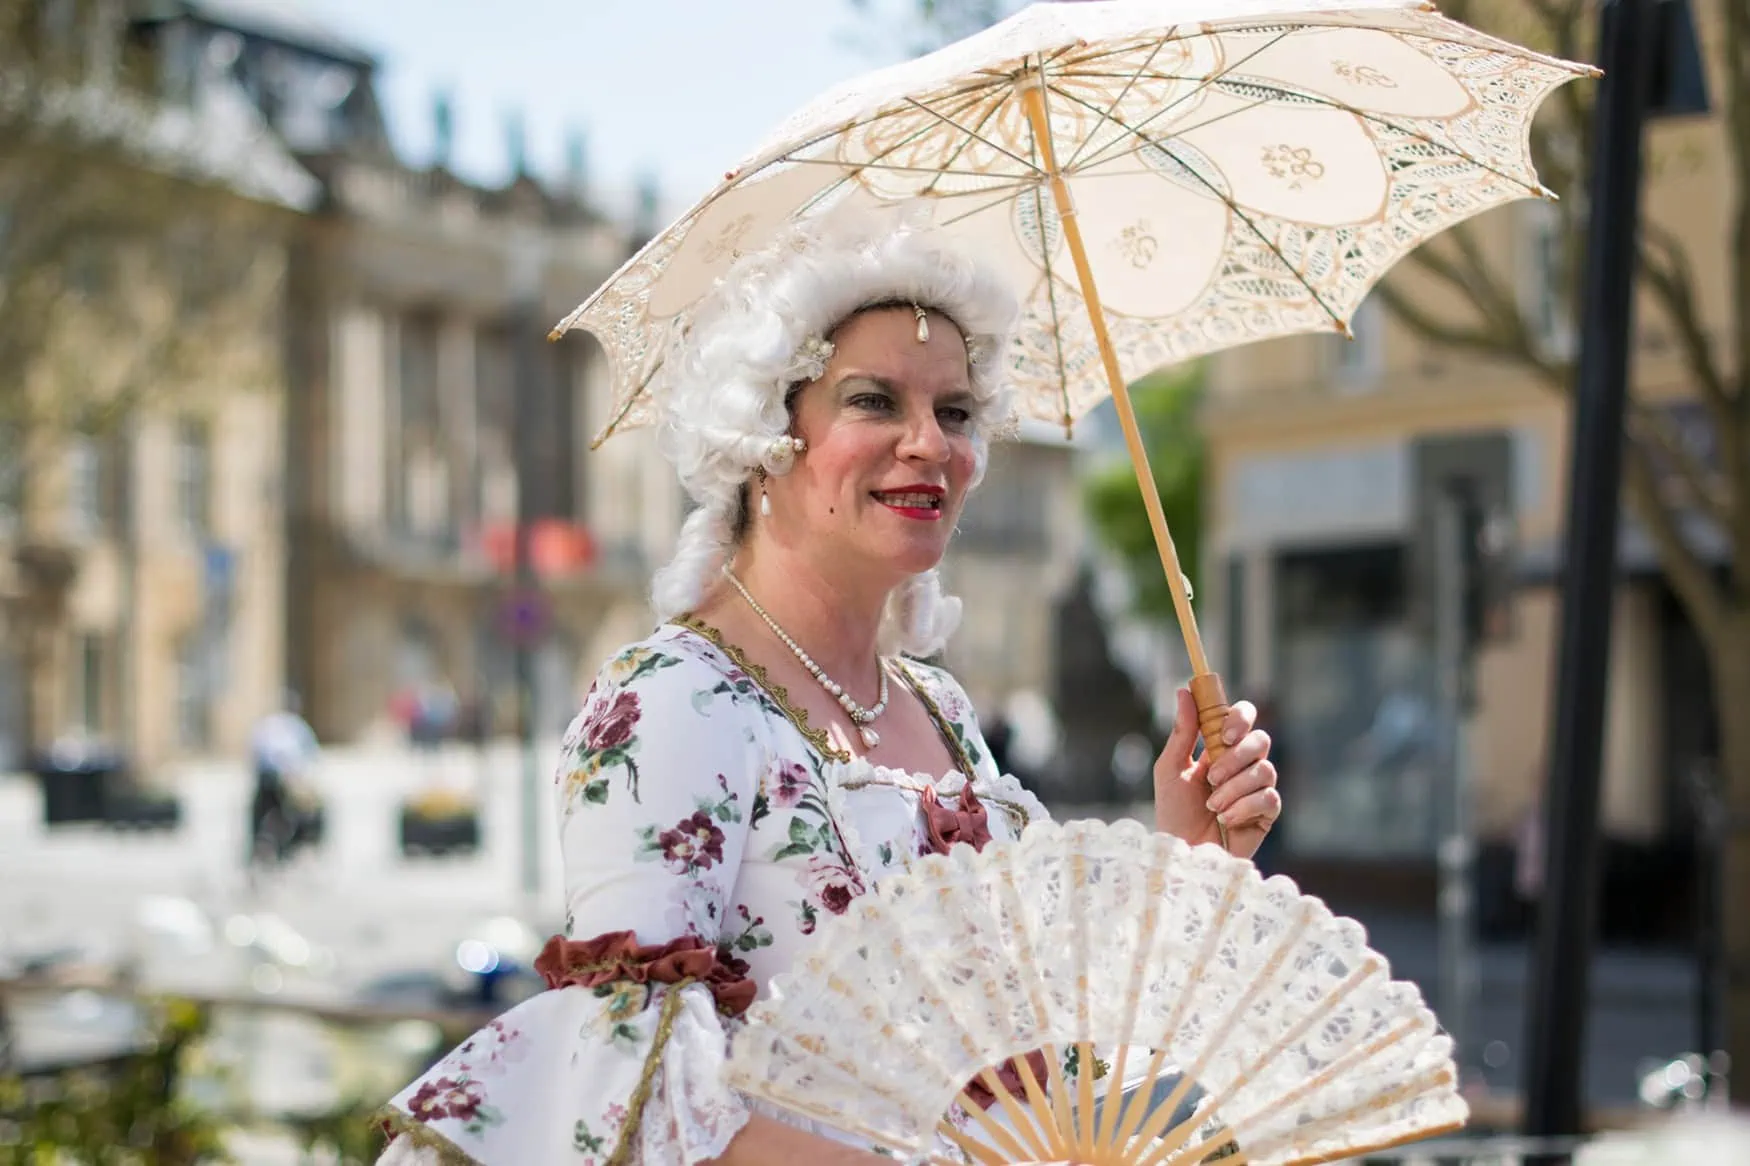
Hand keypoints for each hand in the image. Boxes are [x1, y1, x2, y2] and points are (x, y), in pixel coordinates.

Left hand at [1153, 688, 1279, 858]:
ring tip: (1213, 806)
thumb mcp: (1170, 769)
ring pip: (1265, 770)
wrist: (1183, 853)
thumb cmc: (1173, 812)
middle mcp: (1243, 764)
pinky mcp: (1267, 813)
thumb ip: (1181, 732)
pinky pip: (1269, 797)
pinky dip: (1244, 807)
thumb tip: (1183, 691)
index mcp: (1221, 748)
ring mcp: (1258, 788)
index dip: (1240, 718)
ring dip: (1234, 788)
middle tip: (1212, 776)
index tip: (1223, 734)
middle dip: (1236, 757)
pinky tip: (1225, 819)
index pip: (1243, 717)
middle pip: (1261, 740)